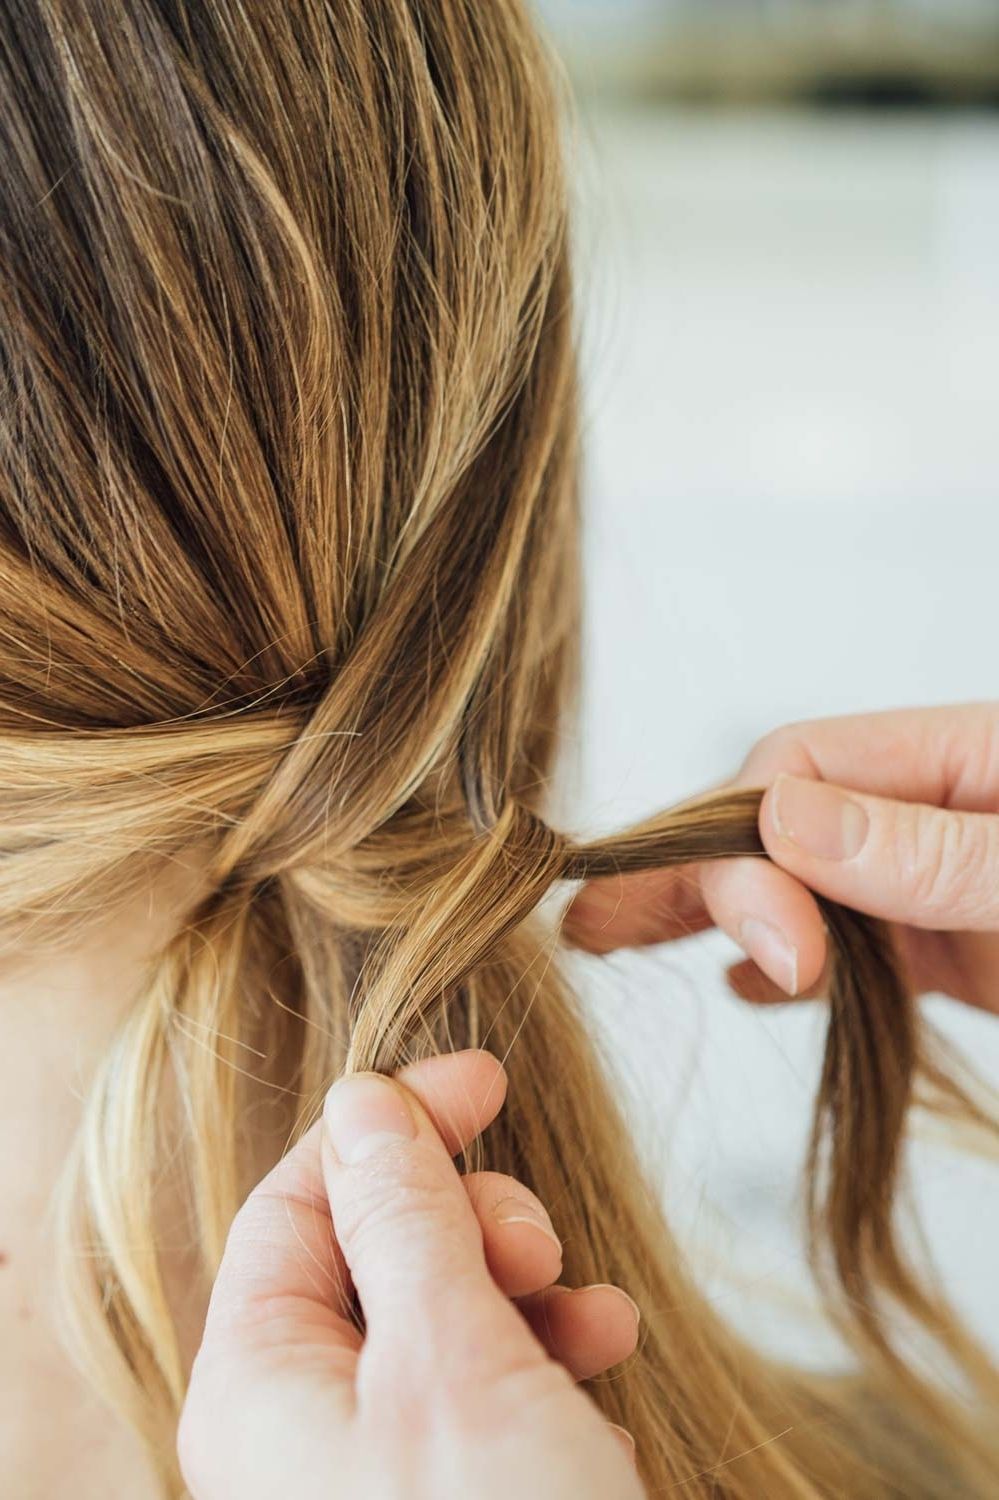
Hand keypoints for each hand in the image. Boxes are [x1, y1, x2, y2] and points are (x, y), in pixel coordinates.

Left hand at [178, 1049, 644, 1499]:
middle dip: (469, 1221)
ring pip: (442, 1309)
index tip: (480, 1077)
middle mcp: (302, 1422)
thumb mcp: (450, 1359)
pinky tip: (600, 1369)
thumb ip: (403, 1217)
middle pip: (374, 1247)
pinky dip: (545, 1357)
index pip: (300, 1198)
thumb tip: (363, 1101)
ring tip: (589, 1313)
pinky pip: (485, 1382)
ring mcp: (377, 1465)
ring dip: (524, 1288)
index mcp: (259, 1381)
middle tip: (536, 1243)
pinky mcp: (451, 1491)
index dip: (389, 1125)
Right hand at [566, 702, 998, 1015]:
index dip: (744, 844)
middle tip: (595, 926)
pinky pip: (855, 948)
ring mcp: (940, 882)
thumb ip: (929, 847)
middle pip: (775, 826)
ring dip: (717, 917)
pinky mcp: (958, 951)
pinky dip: (791, 969)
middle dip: (686, 875)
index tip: (774, 947)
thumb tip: (782, 816)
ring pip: (801, 888)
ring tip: (623, 940)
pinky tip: (746, 987)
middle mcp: (934, 811)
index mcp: (959, 756)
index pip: (798, 769)